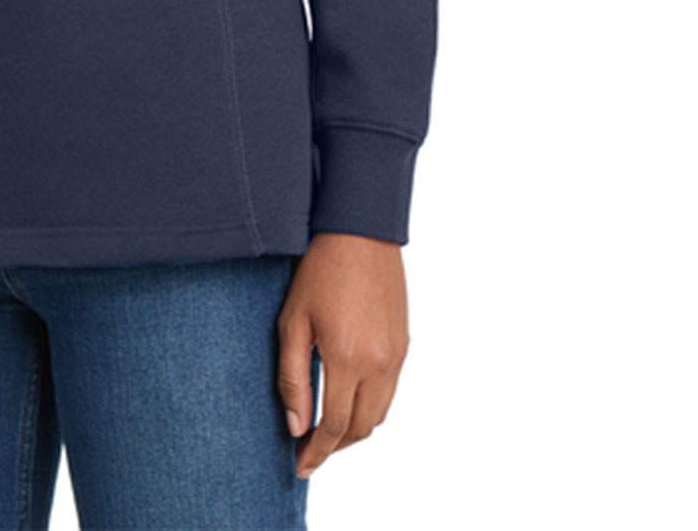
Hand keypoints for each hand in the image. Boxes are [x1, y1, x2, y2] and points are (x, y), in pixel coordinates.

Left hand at [276, 232, 410, 478]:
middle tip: (309, 451)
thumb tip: (296, 425)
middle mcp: (380, 364)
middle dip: (335, 447)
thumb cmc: (320, 271)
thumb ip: (293, 377)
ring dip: (354, 430)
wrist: (360, 232)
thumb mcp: (294, 321)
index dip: (316, 452)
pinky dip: (370, 407)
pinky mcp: (404, 344)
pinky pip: (390, 392)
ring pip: (379, 414)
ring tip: (326, 431)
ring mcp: (397, 356)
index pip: (334, 426)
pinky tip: (348, 400)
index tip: (299, 466)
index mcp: (349, 359)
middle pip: (361, 428)